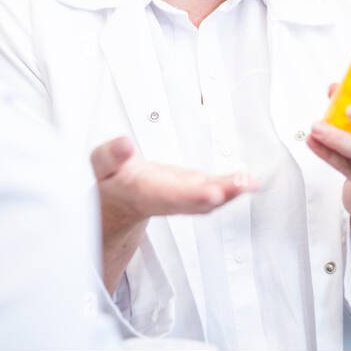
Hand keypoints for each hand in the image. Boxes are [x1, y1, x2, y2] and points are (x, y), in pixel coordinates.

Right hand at [90, 136, 257, 292]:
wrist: (116, 205)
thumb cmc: (111, 182)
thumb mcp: (100, 165)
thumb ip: (111, 156)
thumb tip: (124, 144)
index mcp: (143, 193)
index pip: (168, 195)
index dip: (190, 195)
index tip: (211, 192)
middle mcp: (166, 200)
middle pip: (196, 200)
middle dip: (221, 194)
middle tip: (243, 184)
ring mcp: (182, 199)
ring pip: (209, 199)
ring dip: (232, 191)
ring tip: (250, 182)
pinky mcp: (192, 193)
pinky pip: (214, 193)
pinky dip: (232, 188)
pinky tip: (248, 181)